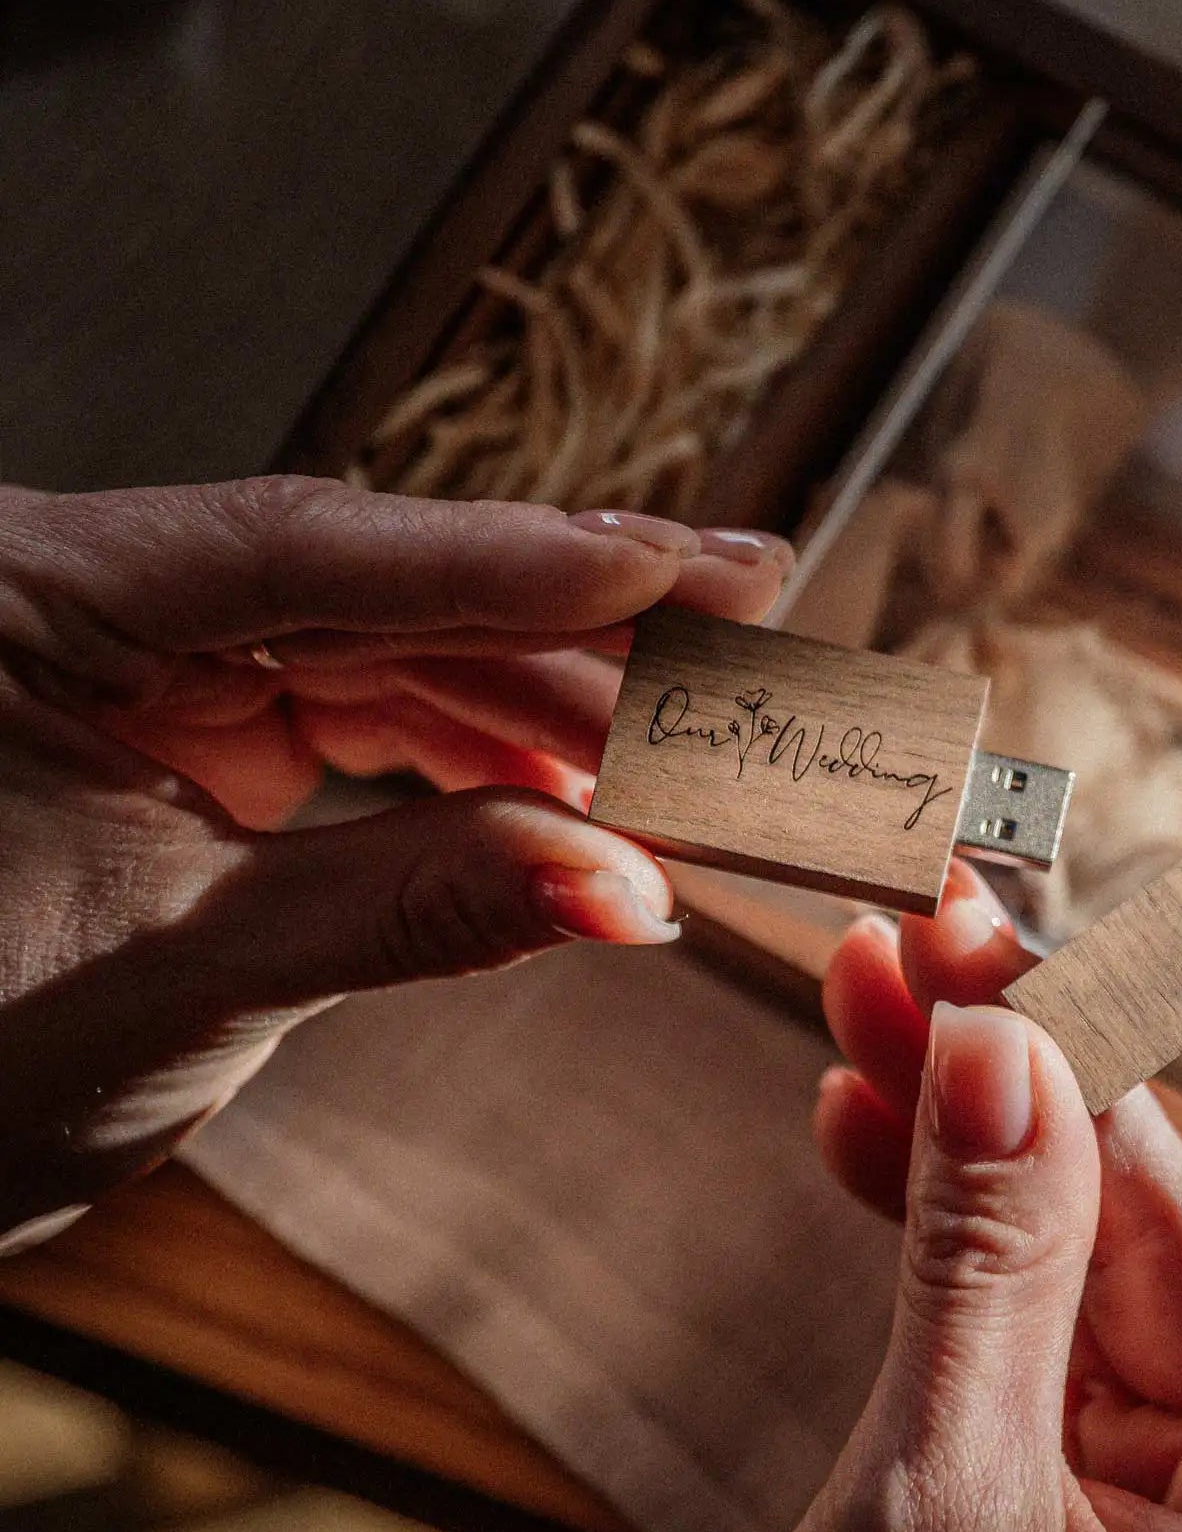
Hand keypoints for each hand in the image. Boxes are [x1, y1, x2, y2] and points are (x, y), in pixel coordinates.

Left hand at [0, 476, 788, 1247]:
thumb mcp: (183, 982)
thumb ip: (415, 907)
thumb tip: (634, 890)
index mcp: (23, 599)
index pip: (305, 549)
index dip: (513, 563)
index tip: (681, 576)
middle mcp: (84, 599)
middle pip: (377, 586)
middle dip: (574, 629)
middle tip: (758, 626)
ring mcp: (136, 662)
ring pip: (390, 650)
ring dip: (553, 707)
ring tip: (711, 744)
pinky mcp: (179, 730)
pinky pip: (362, 716)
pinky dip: (481, 762)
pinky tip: (599, 790)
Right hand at [710, 848, 1181, 1531]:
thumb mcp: (935, 1525)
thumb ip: (985, 1272)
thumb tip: (1012, 1042)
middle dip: (1072, 1061)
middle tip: (963, 914)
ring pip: (1100, 1257)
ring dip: (985, 1118)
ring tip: (879, 979)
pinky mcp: (1087, 1503)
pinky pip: (1034, 1324)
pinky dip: (947, 1228)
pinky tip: (863, 1117)